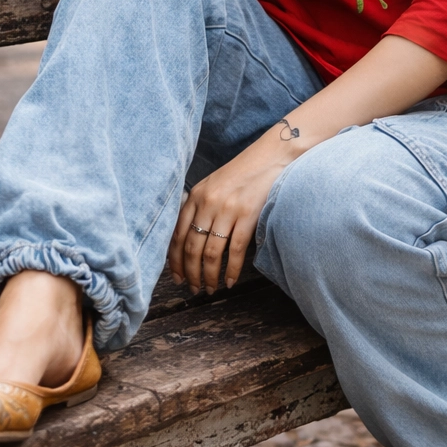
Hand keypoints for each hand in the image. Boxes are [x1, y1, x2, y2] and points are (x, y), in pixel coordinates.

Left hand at [168, 128, 295, 292]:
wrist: (272, 156)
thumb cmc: (244, 173)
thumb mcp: (213, 185)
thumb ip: (200, 207)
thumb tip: (189, 239)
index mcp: (196, 196)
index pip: (177, 235)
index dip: (175, 261)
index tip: (176, 277)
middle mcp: (207, 203)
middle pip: (192, 247)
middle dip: (190, 273)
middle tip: (193, 289)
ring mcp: (227, 209)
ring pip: (210, 253)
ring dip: (208, 276)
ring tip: (210, 289)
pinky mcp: (247, 215)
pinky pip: (235, 250)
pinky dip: (230, 270)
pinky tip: (229, 281)